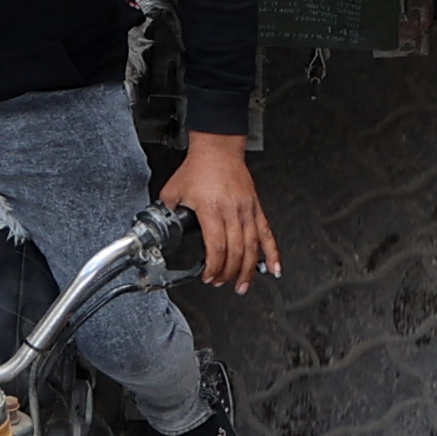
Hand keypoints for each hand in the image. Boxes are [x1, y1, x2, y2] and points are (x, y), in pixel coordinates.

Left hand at [160, 131, 276, 285]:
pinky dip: (272, 253)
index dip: (213, 267)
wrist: (218, 149)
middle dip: (228, 273)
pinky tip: (274, 268)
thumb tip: (162, 226)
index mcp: (211, 209)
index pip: (217, 247)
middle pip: (235, 252)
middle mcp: (232, 211)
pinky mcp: (256, 208)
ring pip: (252, 247)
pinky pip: (267, 234)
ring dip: (248, 270)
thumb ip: (168, 210)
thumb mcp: (174, 189)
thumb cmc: (199, 166)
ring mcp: (247, 211)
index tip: (207, 275)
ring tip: (242, 286)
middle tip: (220, 282)